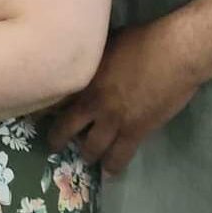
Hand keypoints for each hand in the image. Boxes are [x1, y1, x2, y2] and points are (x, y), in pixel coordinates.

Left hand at [48, 20, 200, 174]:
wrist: (174, 52)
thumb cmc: (141, 39)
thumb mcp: (104, 42)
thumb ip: (91, 57)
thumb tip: (82, 57)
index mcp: (83, 76)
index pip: (55, 97)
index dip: (44, 107)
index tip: (36, 114)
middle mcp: (92, 100)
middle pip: (67, 125)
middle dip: (57, 138)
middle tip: (52, 144)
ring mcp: (113, 118)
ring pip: (91, 146)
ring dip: (86, 154)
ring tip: (84, 157)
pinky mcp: (136, 130)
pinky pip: (120, 155)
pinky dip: (113, 166)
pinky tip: (109, 173)